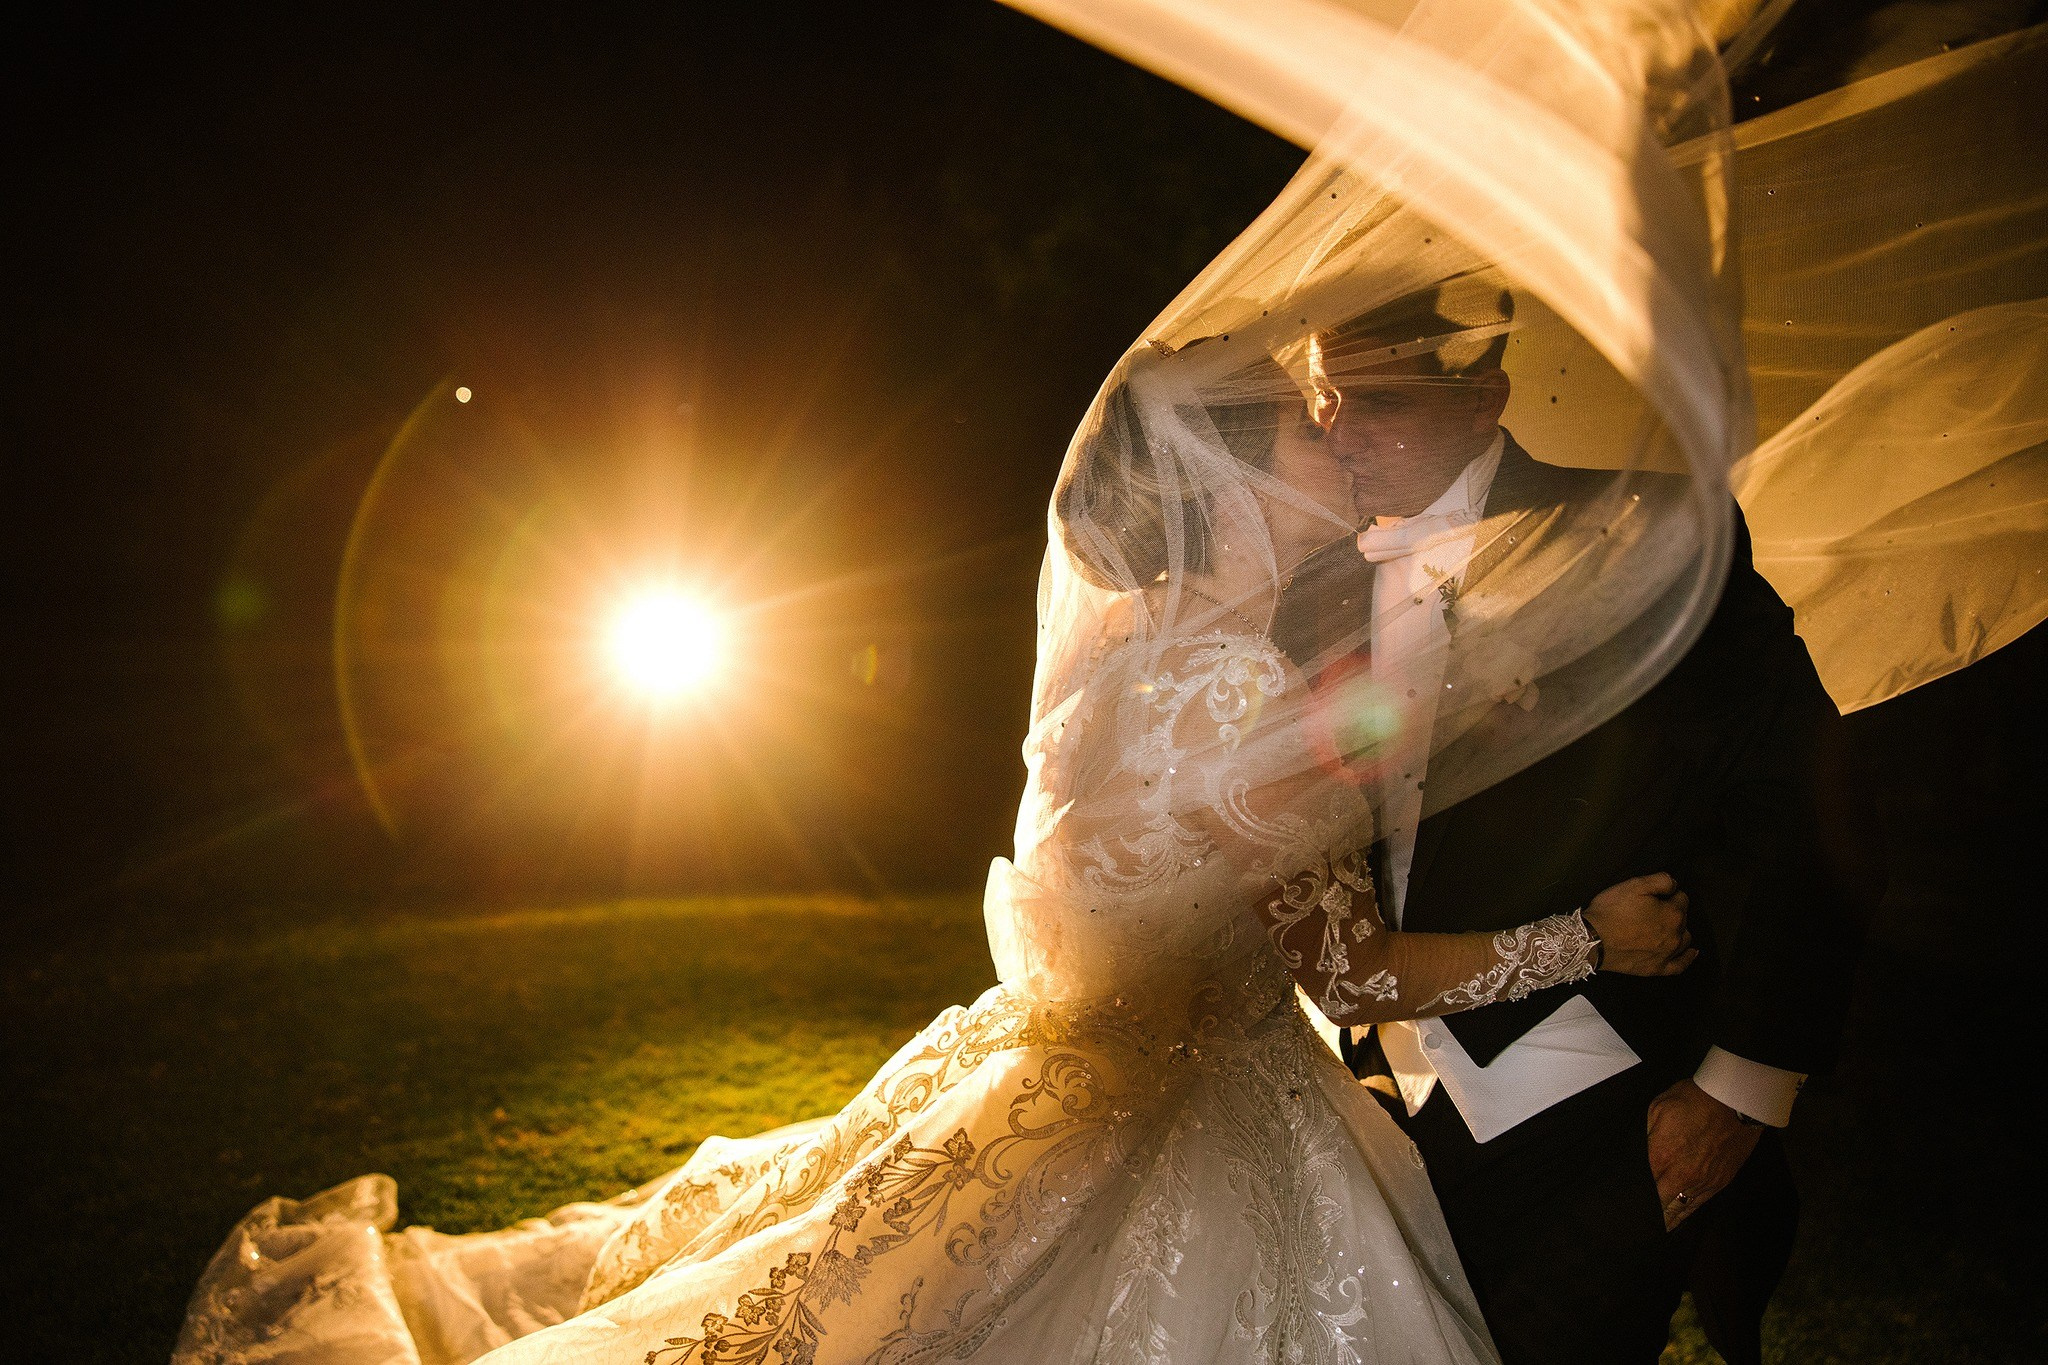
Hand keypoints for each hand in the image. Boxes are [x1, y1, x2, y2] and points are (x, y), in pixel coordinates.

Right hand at [1584, 872, 1693, 975]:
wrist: (1591, 940)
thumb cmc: (1612, 910)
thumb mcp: (1634, 885)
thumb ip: (1661, 880)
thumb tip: (1674, 884)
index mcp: (1673, 913)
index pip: (1681, 898)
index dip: (1668, 893)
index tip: (1655, 894)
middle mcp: (1676, 935)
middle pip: (1683, 918)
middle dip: (1673, 911)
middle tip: (1653, 908)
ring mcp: (1668, 954)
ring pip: (1684, 939)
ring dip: (1679, 930)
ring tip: (1666, 926)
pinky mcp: (1657, 968)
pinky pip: (1680, 965)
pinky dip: (1688, 958)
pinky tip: (1692, 952)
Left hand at [1647, 1079, 1760, 1230]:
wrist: (1736, 1101)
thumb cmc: (1694, 1100)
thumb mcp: (1657, 1109)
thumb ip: (1645, 1137)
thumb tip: (1637, 1158)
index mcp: (1662, 1158)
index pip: (1643, 1191)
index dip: (1632, 1200)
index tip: (1622, 1207)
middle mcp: (1682, 1176)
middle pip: (1661, 1208)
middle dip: (1647, 1216)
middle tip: (1634, 1223)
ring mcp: (1703, 1182)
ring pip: (1681, 1211)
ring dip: (1666, 1220)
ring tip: (1652, 1228)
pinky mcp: (1720, 1183)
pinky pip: (1699, 1206)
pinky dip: (1686, 1213)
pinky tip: (1676, 1218)